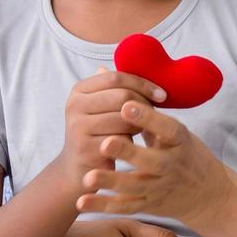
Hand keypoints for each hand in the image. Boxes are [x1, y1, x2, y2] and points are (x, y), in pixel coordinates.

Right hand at [59, 66, 166, 180]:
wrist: (80, 167)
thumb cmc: (100, 132)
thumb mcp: (105, 107)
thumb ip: (120, 88)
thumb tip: (149, 68)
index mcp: (79, 90)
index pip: (116, 77)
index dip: (143, 83)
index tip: (162, 94)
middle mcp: (74, 105)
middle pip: (122, 96)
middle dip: (143, 105)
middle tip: (152, 115)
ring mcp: (77, 127)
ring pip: (124, 118)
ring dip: (138, 125)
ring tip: (136, 130)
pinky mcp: (86, 148)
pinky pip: (121, 140)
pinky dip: (130, 142)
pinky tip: (128, 146)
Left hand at [75, 101, 236, 227]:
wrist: (208, 194)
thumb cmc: (186, 153)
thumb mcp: (175, 132)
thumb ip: (146, 111)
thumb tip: (111, 77)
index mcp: (180, 141)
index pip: (167, 128)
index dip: (148, 117)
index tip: (127, 104)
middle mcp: (172, 165)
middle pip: (150, 160)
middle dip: (127, 152)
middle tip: (105, 142)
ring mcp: (160, 187)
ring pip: (134, 186)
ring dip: (111, 182)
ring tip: (88, 177)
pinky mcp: (149, 204)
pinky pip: (124, 207)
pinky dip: (103, 206)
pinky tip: (82, 202)